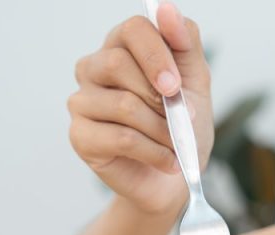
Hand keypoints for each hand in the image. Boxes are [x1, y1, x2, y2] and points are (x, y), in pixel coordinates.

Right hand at [68, 4, 213, 214]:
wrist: (174, 178)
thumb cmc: (181, 126)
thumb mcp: (194, 82)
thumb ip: (184, 43)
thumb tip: (166, 8)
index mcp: (122, 47)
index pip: (133, 29)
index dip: (157, 54)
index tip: (176, 85)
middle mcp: (94, 69)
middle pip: (116, 63)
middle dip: (160, 97)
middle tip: (182, 119)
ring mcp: (82, 102)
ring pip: (122, 105)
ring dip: (163, 130)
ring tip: (178, 146)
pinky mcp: (80, 137)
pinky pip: (121, 138)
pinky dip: (155, 152)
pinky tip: (169, 161)